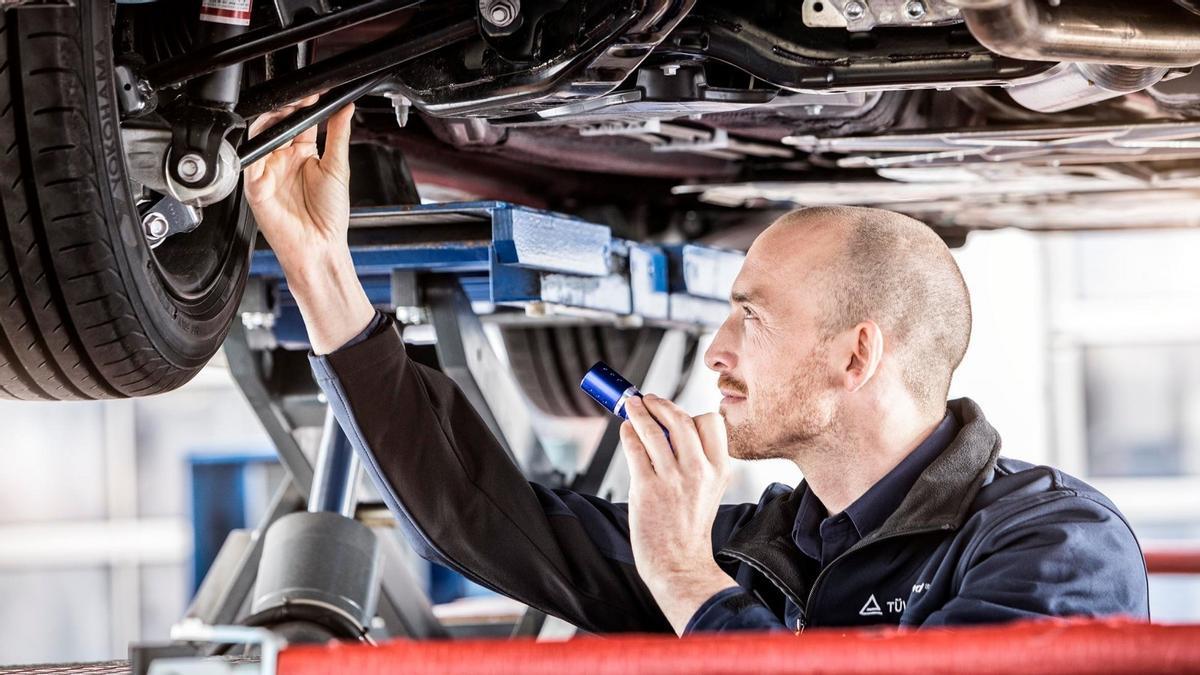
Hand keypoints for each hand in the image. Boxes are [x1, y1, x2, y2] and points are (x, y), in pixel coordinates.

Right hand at [243, 97, 373, 353]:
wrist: (320, 248)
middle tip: (301, 98)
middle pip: (276, 125)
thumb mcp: (338, 168)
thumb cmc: (329, 217)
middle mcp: (281, 161)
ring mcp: (267, 172)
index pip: (297, 121)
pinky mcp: (255, 187)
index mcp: (301, 154)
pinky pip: (250, 163)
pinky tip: (271, 142)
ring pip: (260, 138)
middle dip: (286, 108)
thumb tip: (346, 107)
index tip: (316, 93)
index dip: (304, 105)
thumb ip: (338, 135)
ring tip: (287, 113)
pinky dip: (258, 150)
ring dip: (272, 123)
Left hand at [620, 394, 739, 634]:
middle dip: (661, 403)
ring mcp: (672, 479)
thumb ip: (697, 461)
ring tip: (631, 405)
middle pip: (680, 419)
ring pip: (653, 430)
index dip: (691, 413)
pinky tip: (626, 430)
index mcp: (718, 469)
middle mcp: (698, 470)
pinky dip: (628, 434)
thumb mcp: (709, 490)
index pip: (710, 423)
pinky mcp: (646, 489)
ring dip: (638, 411)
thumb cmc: (690, 528)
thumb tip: (668, 429)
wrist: (680, 564)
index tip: (675, 411)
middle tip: (648, 399)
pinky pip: (635, 449)